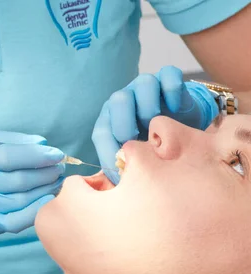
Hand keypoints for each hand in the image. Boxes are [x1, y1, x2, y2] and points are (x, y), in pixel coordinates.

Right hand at [0, 131, 64, 253]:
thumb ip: (15, 141)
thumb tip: (42, 144)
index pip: (10, 156)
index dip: (37, 155)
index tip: (58, 154)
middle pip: (21, 179)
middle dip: (47, 172)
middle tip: (59, 168)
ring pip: (25, 199)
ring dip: (47, 189)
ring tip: (57, 180)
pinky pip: (20, 220)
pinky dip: (37, 210)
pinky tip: (49, 199)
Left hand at [92, 66, 218, 183]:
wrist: (183, 132)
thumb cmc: (154, 150)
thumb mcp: (138, 161)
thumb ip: (125, 169)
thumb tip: (116, 186)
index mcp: (111, 123)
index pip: (102, 131)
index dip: (108, 146)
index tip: (121, 158)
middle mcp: (125, 102)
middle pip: (118, 101)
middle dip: (125, 121)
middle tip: (136, 138)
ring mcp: (146, 88)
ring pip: (143, 83)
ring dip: (149, 105)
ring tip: (157, 123)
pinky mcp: (169, 81)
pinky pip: (169, 75)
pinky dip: (172, 90)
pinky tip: (176, 109)